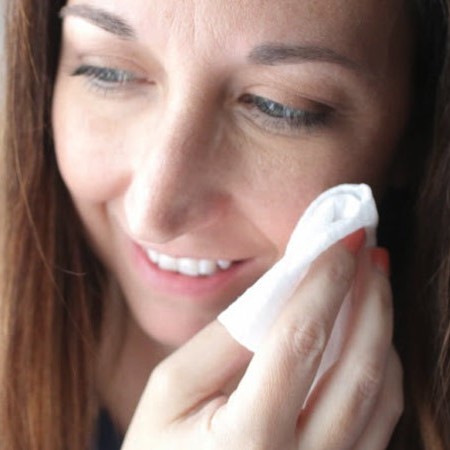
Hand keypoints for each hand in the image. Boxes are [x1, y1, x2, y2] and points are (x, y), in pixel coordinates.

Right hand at [121, 237, 402, 449]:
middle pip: (358, 369)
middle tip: (370, 252)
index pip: (299, 340)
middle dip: (372, 299)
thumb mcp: (172, 389)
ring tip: (373, 285)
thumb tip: (279, 290)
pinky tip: (366, 337)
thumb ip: (223, 339)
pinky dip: (381, 370)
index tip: (341, 239)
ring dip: (381, 330)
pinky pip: (381, 421)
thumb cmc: (160, 449)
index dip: (325, 281)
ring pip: (382, 395)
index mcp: (248, 440)